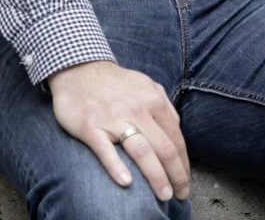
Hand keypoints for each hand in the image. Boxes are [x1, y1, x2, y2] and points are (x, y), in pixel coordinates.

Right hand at [46, 60, 189, 201]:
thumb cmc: (115, 83)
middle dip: (176, 175)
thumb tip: (176, 129)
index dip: (183, 163)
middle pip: (164, 148)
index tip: (185, 180)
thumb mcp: (146, 85)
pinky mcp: (91, 127)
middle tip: (180, 194)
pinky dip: (117, 167)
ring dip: (156, 176)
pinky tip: (127, 183)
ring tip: (163, 195)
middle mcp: (138, 110)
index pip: (176, 138)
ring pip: (142, 151)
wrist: (78, 70)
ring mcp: (114, 119)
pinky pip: (106, 150)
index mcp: (154, 101)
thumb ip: (163, 106)